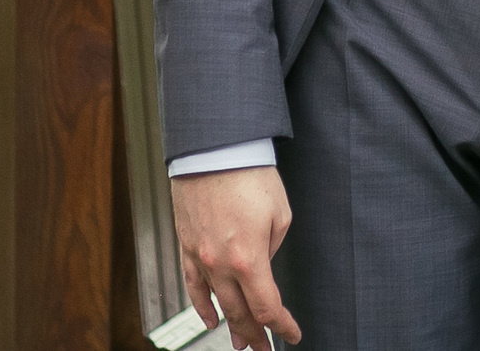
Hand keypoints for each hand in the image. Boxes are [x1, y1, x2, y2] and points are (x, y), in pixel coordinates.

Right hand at [174, 166, 300, 347]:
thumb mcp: (279, 214)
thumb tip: (262, 265)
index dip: (282, 326)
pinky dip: (202, 306)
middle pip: (241, 313)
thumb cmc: (249, 173)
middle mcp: (222, 264)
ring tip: (241, 343)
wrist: (214, 149)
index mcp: (249, 259)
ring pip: (217, 304)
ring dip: (231, 326)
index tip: (291, 333)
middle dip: (256, 335)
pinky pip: (193, 286)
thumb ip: (271, 248)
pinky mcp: (188, 245)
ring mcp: (201, 257)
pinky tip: (210, 319)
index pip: (267, 307)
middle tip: (264, 349)